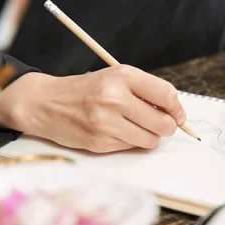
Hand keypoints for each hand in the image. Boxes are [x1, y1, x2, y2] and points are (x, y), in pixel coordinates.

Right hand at [0, 65, 185, 152]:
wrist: (46, 103)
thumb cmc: (86, 89)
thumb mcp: (115, 77)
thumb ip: (145, 90)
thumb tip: (176, 113)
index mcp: (123, 76)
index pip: (166, 95)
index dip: (177, 108)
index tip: (177, 114)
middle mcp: (115, 98)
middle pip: (163, 123)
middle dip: (167, 126)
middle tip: (159, 124)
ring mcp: (106, 122)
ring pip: (150, 140)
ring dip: (149, 136)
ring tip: (136, 127)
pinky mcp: (100, 142)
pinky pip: (131, 147)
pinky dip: (131, 142)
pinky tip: (117, 131)